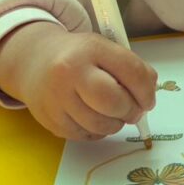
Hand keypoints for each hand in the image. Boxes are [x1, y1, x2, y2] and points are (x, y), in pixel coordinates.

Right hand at [0, 21, 157, 140]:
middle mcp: (71, 71)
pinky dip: (96, 131)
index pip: (132, 71)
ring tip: (111, 113)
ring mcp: (57, 98)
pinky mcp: (50, 120)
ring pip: (100, 125)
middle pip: (113, 101)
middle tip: (133, 111)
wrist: (34, 61)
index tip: (148, 99)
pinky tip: (93, 117)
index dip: (147, 91)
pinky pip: (85, 136)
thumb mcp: (103, 50)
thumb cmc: (79, 56)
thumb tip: (147, 99)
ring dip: (114, 124)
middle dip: (131, 111)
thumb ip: (129, 69)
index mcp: (92, 48)